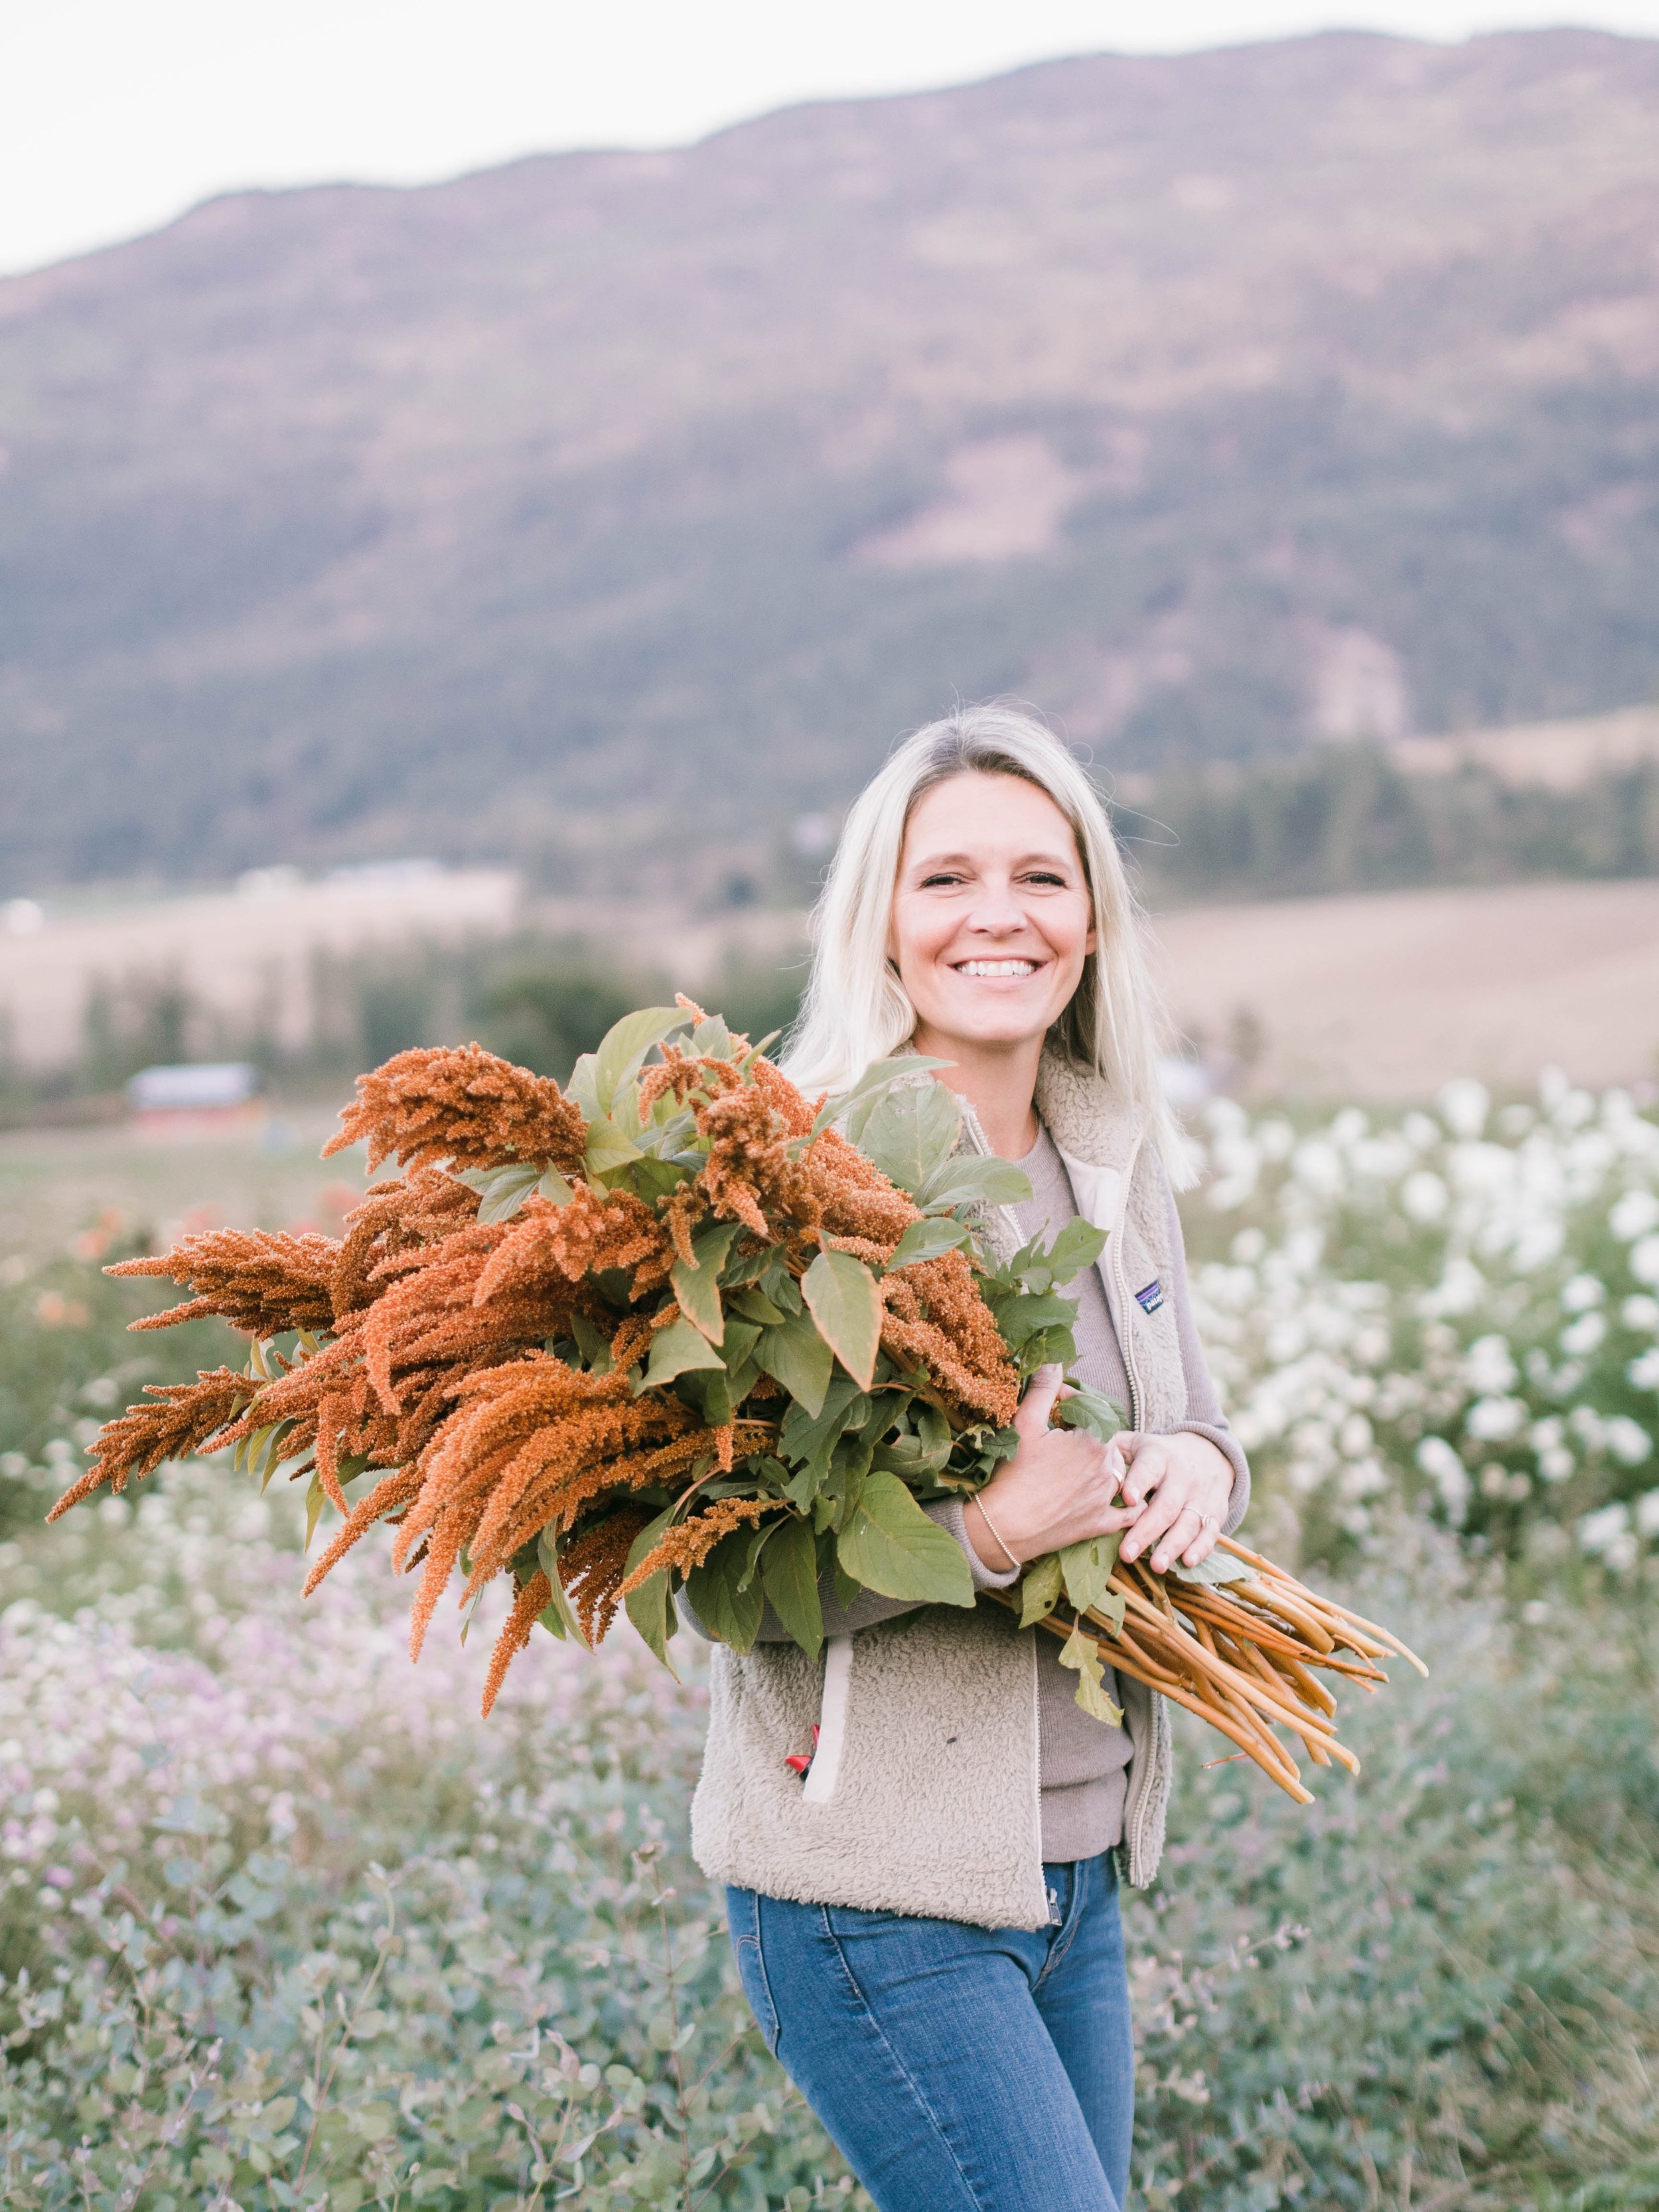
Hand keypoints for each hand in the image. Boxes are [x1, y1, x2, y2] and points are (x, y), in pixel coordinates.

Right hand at [963, 1366, 1142, 1571]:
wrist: (1004, 1526)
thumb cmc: (1013, 1472)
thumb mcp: (1026, 1423)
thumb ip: (1044, 1389)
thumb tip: (1054, 1360)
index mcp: (1093, 1440)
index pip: (1093, 1410)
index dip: (1073, 1401)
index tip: (1055, 1401)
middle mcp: (1107, 1468)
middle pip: (1107, 1441)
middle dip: (1088, 1431)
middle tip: (1065, 1431)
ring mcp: (1106, 1498)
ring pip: (1120, 1472)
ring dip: (1108, 1463)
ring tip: (1085, 1460)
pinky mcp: (1100, 1523)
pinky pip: (1127, 1513)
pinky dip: (1131, 1506)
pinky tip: (1128, 1500)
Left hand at [1114, 1431, 1233, 1572]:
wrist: (1208, 1453)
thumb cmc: (1158, 1455)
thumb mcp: (1138, 1443)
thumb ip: (1114, 1450)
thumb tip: (1091, 1463)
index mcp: (1159, 1457)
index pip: (1149, 1469)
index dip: (1139, 1483)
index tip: (1127, 1499)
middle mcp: (1182, 1478)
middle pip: (1165, 1506)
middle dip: (1146, 1531)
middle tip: (1126, 1553)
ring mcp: (1200, 1497)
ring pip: (1188, 1523)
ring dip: (1172, 1545)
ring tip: (1156, 1565)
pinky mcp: (1215, 1513)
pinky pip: (1210, 1533)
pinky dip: (1201, 1549)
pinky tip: (1187, 1562)